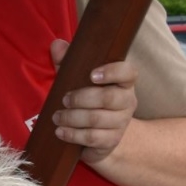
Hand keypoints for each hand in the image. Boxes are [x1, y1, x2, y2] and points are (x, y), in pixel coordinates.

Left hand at [50, 38, 136, 163]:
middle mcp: (127, 102)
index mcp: (122, 83)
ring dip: (72, 117)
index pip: (128, 73)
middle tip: (64, 99)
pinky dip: (72, 134)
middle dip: (81, 98)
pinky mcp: (111, 141)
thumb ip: (68, 63)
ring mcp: (121, 123)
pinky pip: (92, 137)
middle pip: (108, 98)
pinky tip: (60, 131)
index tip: (92, 75)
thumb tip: (57, 44)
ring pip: (97, 119)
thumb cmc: (87, 102)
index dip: (113, 72)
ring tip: (57, 116)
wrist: (99, 137)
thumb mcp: (77, 80)